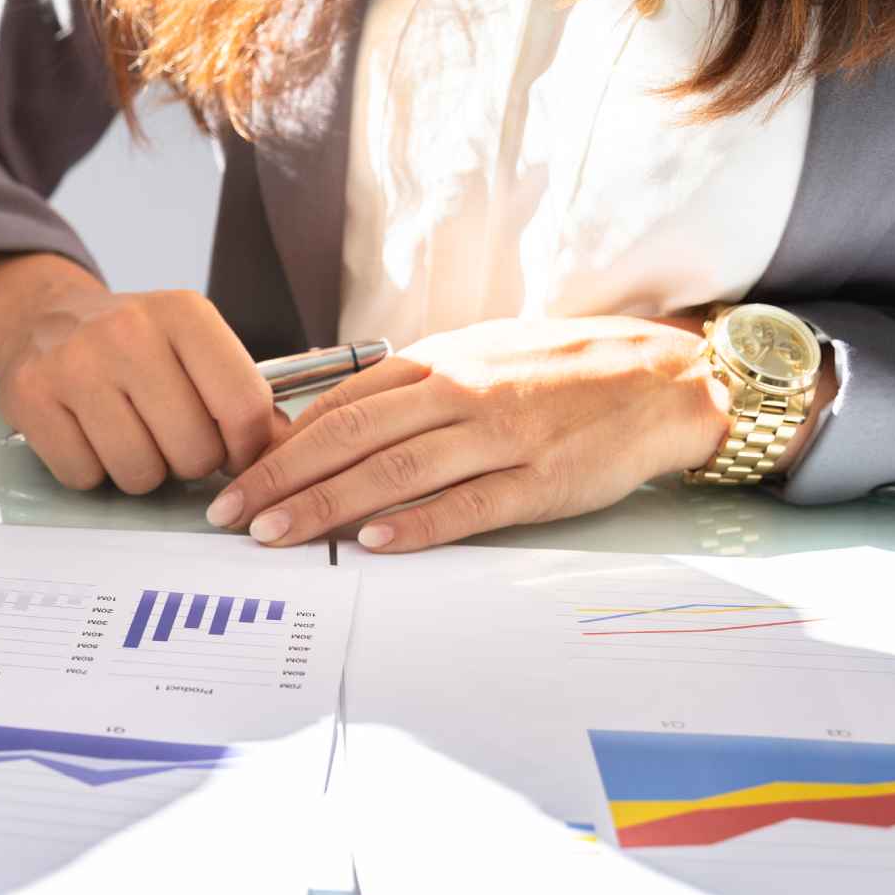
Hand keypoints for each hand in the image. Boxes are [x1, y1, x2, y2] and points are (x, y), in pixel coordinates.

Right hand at [0, 253, 276, 491]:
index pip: (243, 406)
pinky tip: (88, 436)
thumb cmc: (133, 345)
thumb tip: (283, 448)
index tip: (233, 455)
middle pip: (193, 451)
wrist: (45, 320)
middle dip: (187, 462)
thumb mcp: (193, 345)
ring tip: (128, 436)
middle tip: (168, 439)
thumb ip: (241, 394)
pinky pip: (84, 476)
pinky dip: (91, 471)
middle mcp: (127, 331)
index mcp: (183, 313)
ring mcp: (74, 363)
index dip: (246, 449)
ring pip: (139, 473)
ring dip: (139, 471)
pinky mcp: (30, 396)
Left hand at [205, 316, 781, 551]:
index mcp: (439, 362)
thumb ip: (409, 386)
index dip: (279, 443)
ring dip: (326, 504)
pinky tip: (372, 541)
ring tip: (276, 535)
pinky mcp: (539, 481)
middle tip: (232, 516)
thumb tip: (330, 418)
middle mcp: (461, 393)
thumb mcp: (478, 353)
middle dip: (280, 478)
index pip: (338, 404)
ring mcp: (500, 438)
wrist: (663, 378)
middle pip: (350, 436)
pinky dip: (415, 524)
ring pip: (395, 470)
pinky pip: (467, 504)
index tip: (234, 476)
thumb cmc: (560, 370)